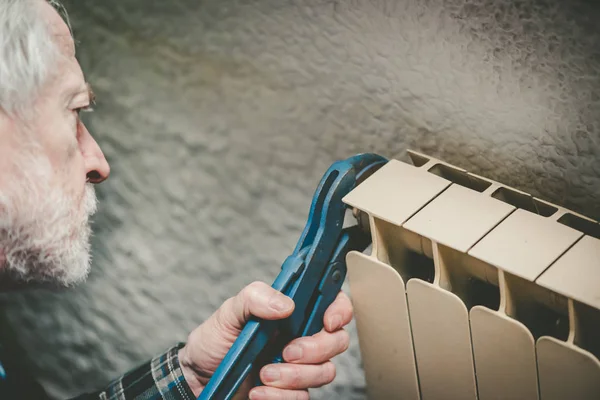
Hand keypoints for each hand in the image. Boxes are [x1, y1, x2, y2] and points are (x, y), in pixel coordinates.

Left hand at [178, 281, 353, 398]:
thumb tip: (286, 304)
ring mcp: (299, 366)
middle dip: (316, 349)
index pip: (332, 302)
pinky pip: (303, 397)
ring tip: (264, 373)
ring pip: (325, 372)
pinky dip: (281, 395)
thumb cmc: (215, 341)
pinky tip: (259, 391)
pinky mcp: (291, 391)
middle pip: (337, 340)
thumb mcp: (229, 312)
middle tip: (287, 352)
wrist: (198, 378)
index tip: (328, 321)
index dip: (340, 310)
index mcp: (293, 311)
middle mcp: (302, 336)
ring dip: (295, 376)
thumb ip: (255, 297)